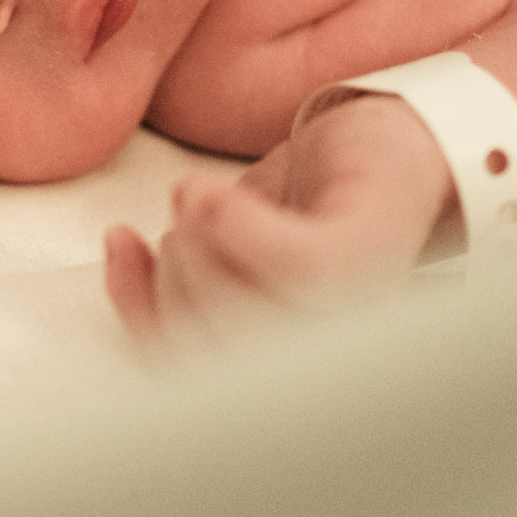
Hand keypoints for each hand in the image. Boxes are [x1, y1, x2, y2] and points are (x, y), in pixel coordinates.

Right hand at [105, 94, 456, 342]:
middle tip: (186, 223)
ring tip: (205, 198)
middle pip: (202, 351)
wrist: (397, 139)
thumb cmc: (306, 201)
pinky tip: (210, 191)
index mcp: (289, 365)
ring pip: (236, 311)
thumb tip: (119, 252)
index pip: (191, 377)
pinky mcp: (364, 259)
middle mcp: (324, 356)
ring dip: (195, 242)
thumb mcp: (224, 237)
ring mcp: (349, 313)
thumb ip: (172, 271)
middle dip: (171, 277)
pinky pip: (287, 265)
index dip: (142, 317)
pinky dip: (233, 222)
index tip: (122, 250)